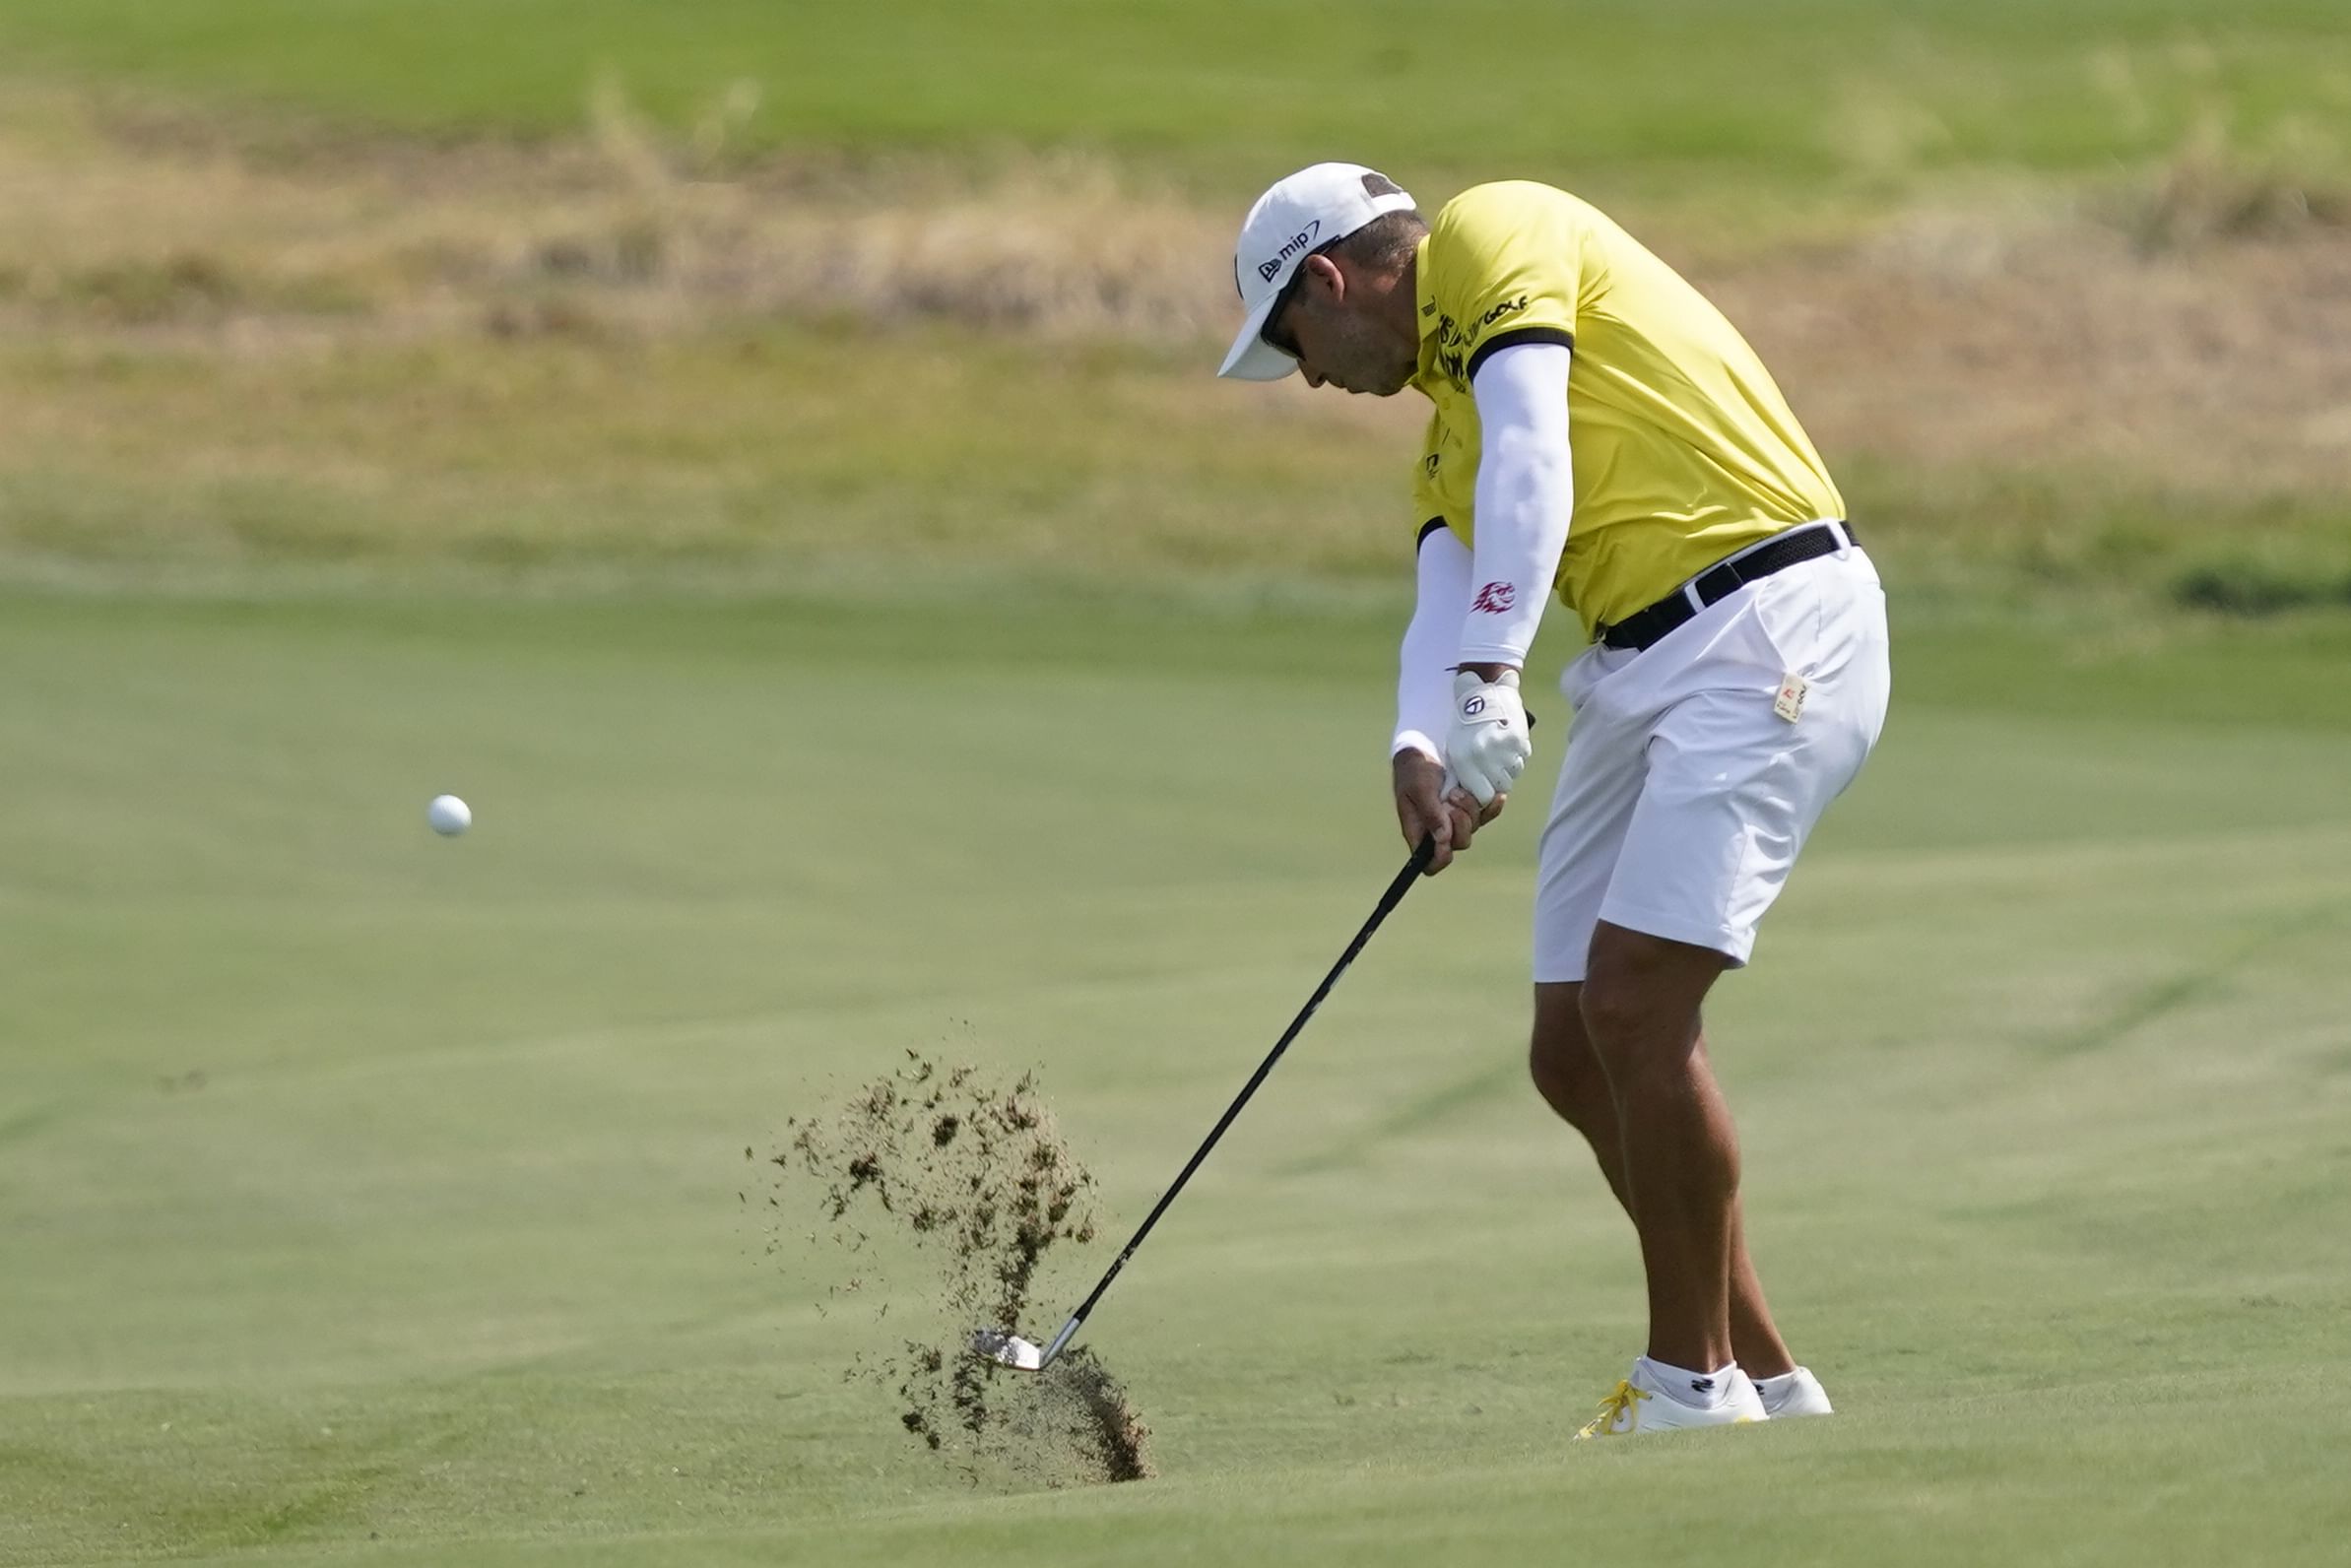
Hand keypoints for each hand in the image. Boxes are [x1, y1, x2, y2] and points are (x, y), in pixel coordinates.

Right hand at [1393, 748, 1501, 875]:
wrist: (1426, 745)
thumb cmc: (1414, 768)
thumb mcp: (1418, 788)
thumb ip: (1429, 813)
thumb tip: (1442, 838)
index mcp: (1419, 830)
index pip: (1430, 862)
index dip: (1439, 859)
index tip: (1445, 840)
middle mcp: (1439, 829)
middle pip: (1458, 844)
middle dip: (1460, 823)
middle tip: (1452, 799)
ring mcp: (1457, 818)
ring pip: (1473, 827)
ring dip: (1471, 808)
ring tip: (1458, 789)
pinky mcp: (1471, 806)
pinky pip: (1487, 813)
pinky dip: (1492, 806)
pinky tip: (1496, 796)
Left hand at [1445, 668, 1530, 806]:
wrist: (1483, 688)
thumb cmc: (1466, 717)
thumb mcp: (1455, 743)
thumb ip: (1464, 770)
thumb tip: (1470, 792)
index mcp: (1463, 758)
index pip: (1482, 796)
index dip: (1485, 794)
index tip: (1485, 786)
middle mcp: (1483, 757)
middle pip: (1501, 786)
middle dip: (1499, 780)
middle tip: (1494, 767)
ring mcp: (1503, 749)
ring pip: (1514, 772)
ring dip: (1510, 766)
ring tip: (1501, 751)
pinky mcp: (1518, 740)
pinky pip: (1523, 757)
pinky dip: (1519, 752)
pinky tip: (1509, 741)